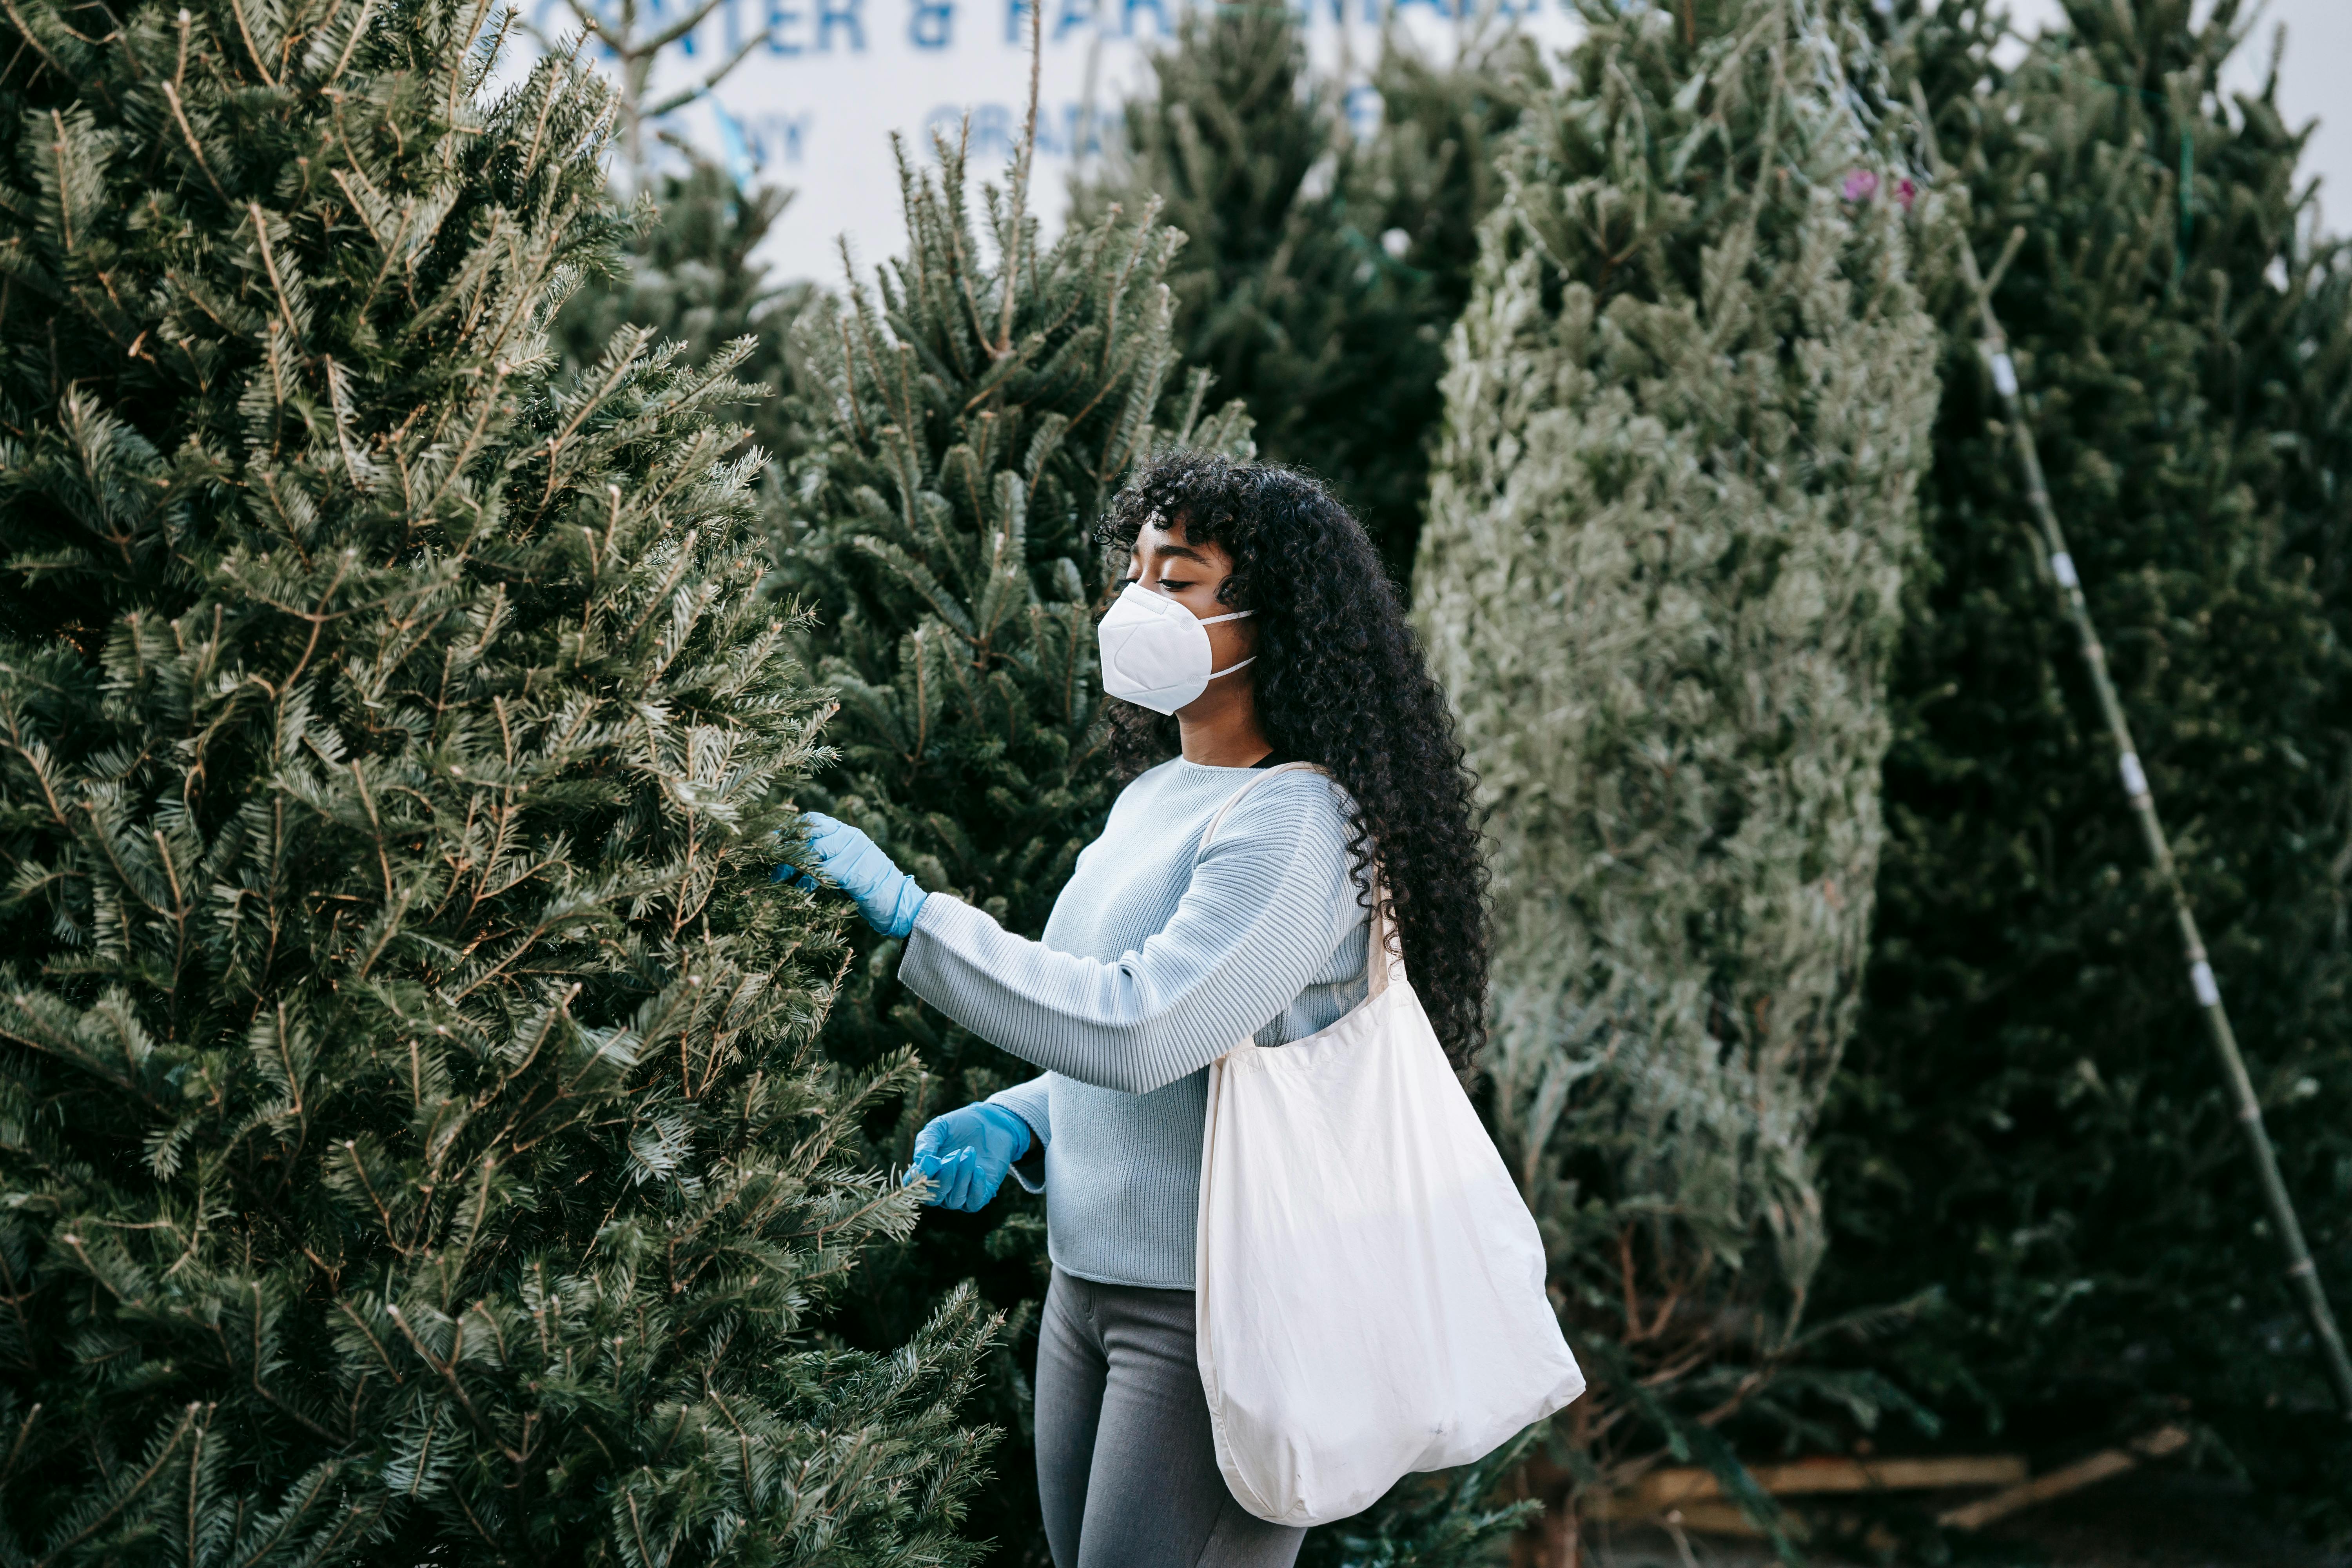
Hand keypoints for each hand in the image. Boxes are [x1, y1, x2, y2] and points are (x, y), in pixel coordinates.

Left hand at [775, 812, 926, 937]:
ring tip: (777, 876)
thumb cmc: (871, 889)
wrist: (901, 903)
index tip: (770, 841)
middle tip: (768, 858)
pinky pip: (824, 871)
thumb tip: (796, 857)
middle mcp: (851, 837)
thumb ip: (829, 856)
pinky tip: (799, 889)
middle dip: (786, 843)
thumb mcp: (849, 865)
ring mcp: (854, 853)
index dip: (790, 829)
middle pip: (810, 830)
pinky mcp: (855, 872)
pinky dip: (807, 880)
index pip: (814, 820)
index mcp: (849, 833)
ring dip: (791, 864)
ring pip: (814, 849)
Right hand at [904, 1103, 1031, 1211]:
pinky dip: (976, 1187)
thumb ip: (927, 1141)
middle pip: (934, 1197)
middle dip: (945, 1176)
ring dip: (962, 1177)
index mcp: (927, 1172)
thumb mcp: (940, 1127)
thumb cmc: (961, 1125)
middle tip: (955, 1153)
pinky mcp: (982, 1193)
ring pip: (954, 1200)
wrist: (991, 1121)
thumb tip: (920, 1160)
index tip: (932, 1160)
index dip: (918, 1178)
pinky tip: (979, 1169)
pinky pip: (974, 1203)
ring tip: (970, 1153)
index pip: (913, 1185)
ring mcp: (960, 1192)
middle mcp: (941, 1187)